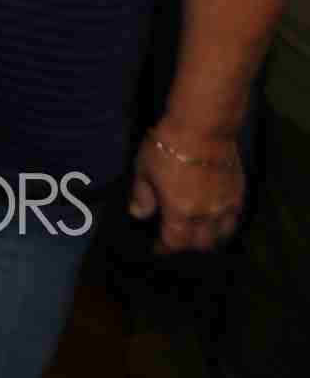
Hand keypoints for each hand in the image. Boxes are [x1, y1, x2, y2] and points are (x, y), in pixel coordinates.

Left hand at [129, 128, 244, 253]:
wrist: (203, 128)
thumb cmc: (167, 147)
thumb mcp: (144, 170)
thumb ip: (142, 195)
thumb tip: (138, 214)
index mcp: (180, 211)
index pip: (175, 242)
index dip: (165, 249)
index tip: (158, 249)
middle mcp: (206, 215)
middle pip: (201, 244)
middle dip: (187, 247)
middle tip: (177, 242)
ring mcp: (226, 205)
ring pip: (222, 235)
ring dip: (209, 240)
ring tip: (199, 237)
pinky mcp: (239, 194)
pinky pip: (234, 219)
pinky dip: (225, 226)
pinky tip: (217, 222)